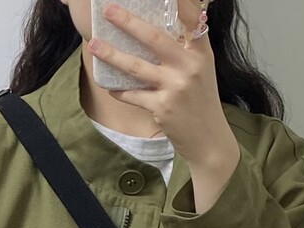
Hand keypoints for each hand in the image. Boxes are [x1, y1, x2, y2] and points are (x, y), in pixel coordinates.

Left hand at [88, 0, 238, 168]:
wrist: (208, 139)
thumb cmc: (201, 102)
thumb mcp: (201, 70)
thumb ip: (187, 49)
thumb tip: (157, 31)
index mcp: (201, 52)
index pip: (192, 18)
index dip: (181, 2)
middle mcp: (190, 66)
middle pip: (154, 38)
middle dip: (128, 22)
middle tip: (109, 10)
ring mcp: (175, 87)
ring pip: (136, 67)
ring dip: (112, 55)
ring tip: (94, 45)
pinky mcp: (162, 107)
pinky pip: (134, 95)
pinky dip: (121, 91)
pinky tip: (110, 87)